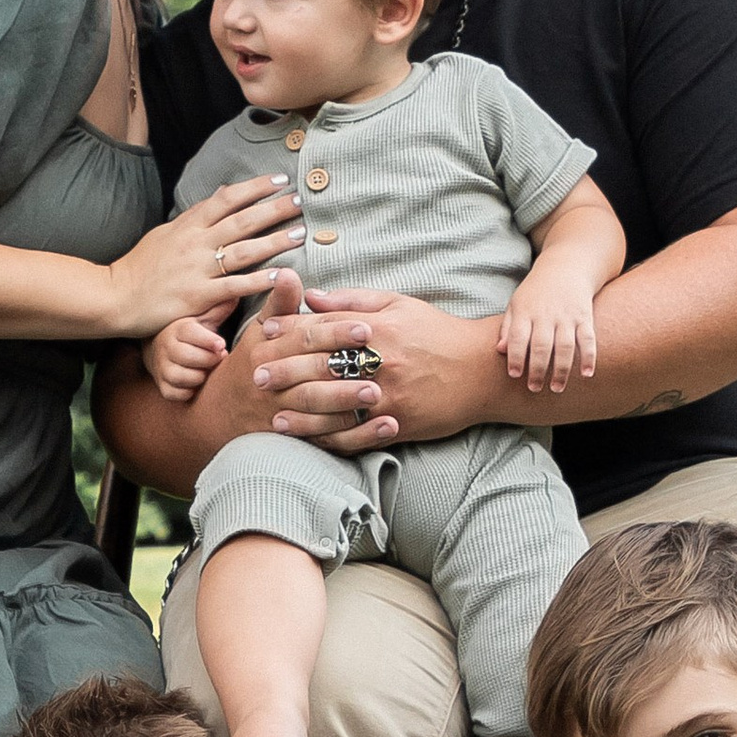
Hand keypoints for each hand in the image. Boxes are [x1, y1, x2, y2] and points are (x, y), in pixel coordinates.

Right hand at [107, 178, 304, 343]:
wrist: (117, 296)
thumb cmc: (141, 266)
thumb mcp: (166, 232)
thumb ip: (196, 214)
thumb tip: (222, 192)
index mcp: (188, 225)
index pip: (227, 199)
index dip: (255, 187)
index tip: (281, 180)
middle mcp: (195, 243)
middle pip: (241, 221)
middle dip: (273, 209)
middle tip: (300, 201)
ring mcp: (197, 269)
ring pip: (243, 251)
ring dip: (274, 241)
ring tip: (300, 233)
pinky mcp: (197, 296)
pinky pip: (233, 286)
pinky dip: (256, 280)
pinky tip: (278, 275)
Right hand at [144, 312, 228, 403]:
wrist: (160, 349)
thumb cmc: (191, 334)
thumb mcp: (203, 318)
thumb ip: (218, 310)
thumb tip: (235, 295)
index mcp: (177, 328)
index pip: (189, 333)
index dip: (207, 340)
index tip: (221, 345)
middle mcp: (165, 347)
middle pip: (186, 356)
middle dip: (208, 359)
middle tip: (219, 357)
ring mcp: (161, 367)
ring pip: (180, 377)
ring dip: (199, 376)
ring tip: (207, 370)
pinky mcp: (162, 385)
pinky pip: (175, 394)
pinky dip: (188, 392)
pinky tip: (196, 383)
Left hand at [238, 284, 490, 452]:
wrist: (481, 370)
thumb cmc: (438, 333)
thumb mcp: (400, 304)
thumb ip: (354, 299)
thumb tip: (311, 295)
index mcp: (379, 328)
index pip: (325, 327)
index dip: (290, 330)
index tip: (263, 333)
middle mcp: (382, 361)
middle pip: (323, 367)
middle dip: (285, 372)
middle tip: (255, 377)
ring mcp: (390, 396)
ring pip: (336, 406)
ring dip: (301, 414)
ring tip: (272, 418)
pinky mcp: (400, 422)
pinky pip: (358, 434)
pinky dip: (332, 439)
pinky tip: (311, 441)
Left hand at [498, 261, 600, 395]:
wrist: (566, 266)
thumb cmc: (536, 291)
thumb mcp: (516, 303)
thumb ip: (508, 327)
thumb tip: (500, 350)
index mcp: (526, 312)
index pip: (518, 337)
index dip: (516, 357)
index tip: (514, 375)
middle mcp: (546, 314)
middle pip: (541, 346)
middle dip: (538, 370)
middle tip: (534, 389)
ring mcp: (567, 316)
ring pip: (565, 346)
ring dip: (561, 369)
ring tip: (557, 388)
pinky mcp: (585, 316)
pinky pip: (588, 339)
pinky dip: (589, 357)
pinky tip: (587, 374)